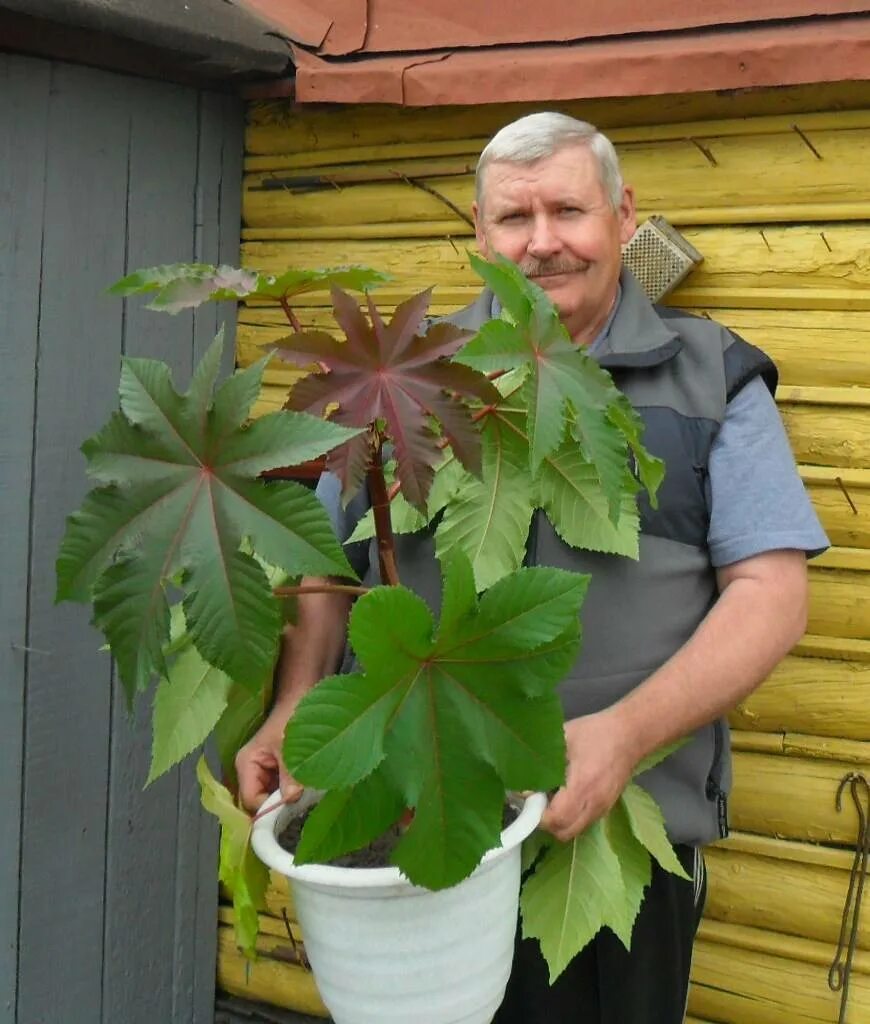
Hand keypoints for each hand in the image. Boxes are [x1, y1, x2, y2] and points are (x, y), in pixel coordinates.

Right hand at [235, 712, 302, 813]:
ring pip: (271, 798)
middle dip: (278, 807)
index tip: (289, 814)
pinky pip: (281, 790)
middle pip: (259, 802)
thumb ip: (290, 775)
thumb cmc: (291, 716)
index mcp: (246, 764)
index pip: (250, 800)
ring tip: (306, 799)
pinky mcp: (276, 772)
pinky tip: (306, 791)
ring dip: (287, 800)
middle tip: (300, 809)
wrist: (302, 697)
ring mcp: (263, 772)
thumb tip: (291, 800)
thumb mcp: (290, 747)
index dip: (268, 810)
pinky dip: (292, 792)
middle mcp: (250, 771)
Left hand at [539, 711, 635, 842]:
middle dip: (546, 822)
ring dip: (559, 822)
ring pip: (575, 830)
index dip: (537, 814)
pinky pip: (585, 822)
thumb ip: (543, 761)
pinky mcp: (607, 807)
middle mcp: (593, 803)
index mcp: (581, 785)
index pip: (555, 818)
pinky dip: (571, 818)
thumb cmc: (594, 732)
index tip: (528, 798)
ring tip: (552, 798)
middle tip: (538, 801)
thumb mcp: (563, 738)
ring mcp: (602, 808)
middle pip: (564, 832)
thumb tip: (524, 783)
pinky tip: (566, 796)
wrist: (630, 734)